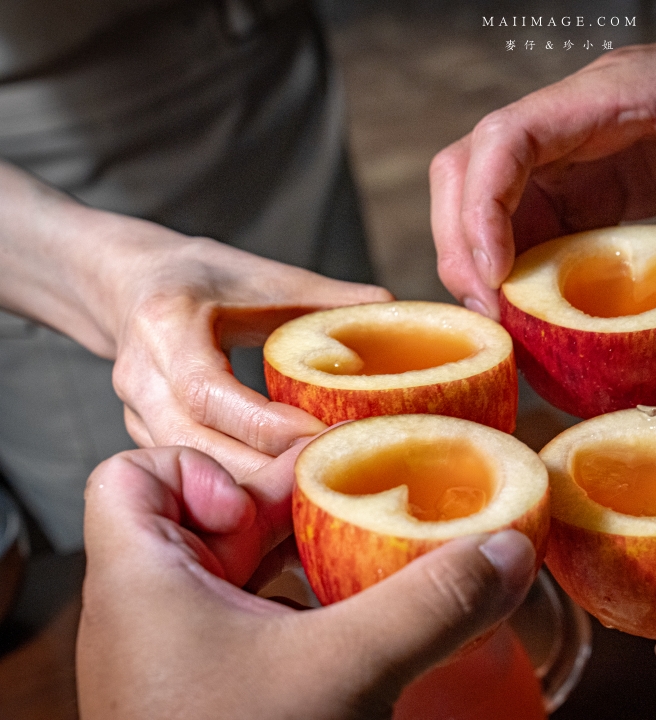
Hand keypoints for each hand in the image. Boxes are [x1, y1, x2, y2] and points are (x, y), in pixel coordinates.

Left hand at [77, 445, 535, 719]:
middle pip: (196, 514)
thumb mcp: (346, 671)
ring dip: (292, 560)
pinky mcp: (209, 692)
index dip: (201, 468)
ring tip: (350, 563)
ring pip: (225, 572)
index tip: (268, 504)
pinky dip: (294, 609)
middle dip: (276, 510)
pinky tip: (342, 628)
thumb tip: (509, 550)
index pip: (132, 475)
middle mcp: (147, 613)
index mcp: (141, 583)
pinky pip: (244, 622)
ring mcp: (177, 658)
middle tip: (342, 516)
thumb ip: (429, 605)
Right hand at [101, 218, 391, 478]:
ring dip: (254, 495)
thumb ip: (329, 300)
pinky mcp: (148, 441)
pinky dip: (242, 495)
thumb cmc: (204, 278)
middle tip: (333, 480)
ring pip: (195, 472)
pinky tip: (289, 506)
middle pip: (198, 446)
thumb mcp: (265, 277)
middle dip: (265, 473)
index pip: (207, 391)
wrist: (128, 283)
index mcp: (166, 326)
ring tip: (318, 500)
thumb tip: (397, 311)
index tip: (321, 436)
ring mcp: (136, 415)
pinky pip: (196, 478)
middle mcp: (140, 377)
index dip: (264, 424)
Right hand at [431, 3, 655, 346]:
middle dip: (463, 242)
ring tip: (502, 324)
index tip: (497, 276)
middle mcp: (569, 119)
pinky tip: (530, 313)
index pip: (508, 136)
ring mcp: (565, 152)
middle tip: (491, 317)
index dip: (484, 206)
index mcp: (609, 96)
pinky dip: (510, 268)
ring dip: (475, 258)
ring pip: (479, 194)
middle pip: (468, 166)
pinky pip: (518, 222)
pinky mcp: (575, 185)